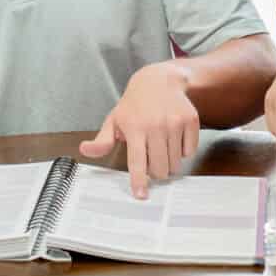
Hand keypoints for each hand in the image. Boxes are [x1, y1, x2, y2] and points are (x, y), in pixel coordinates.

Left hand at [79, 61, 199, 197]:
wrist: (160, 80)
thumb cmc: (134, 105)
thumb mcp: (115, 120)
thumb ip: (102, 140)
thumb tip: (85, 150)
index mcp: (135, 127)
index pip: (137, 161)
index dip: (139, 180)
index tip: (141, 195)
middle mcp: (156, 125)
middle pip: (160, 168)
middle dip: (156, 172)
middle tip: (151, 159)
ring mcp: (175, 122)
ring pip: (175, 163)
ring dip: (169, 162)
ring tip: (162, 145)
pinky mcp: (190, 120)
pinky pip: (189, 151)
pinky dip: (183, 150)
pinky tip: (174, 137)